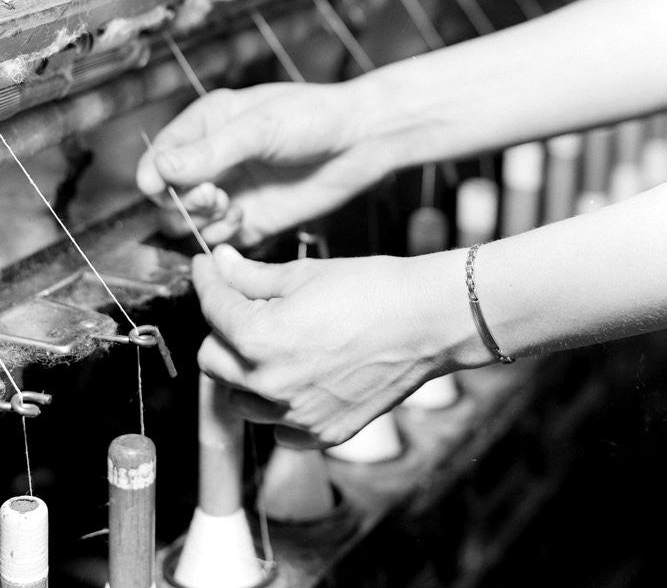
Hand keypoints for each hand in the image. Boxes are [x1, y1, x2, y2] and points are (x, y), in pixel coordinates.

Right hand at [136, 83, 387, 246]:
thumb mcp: (259, 127)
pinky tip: (242, 220)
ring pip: (188, 221)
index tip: (158, 187)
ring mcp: (232, 191)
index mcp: (208, 123)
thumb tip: (161, 168)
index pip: (161, 154)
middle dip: (183, 199)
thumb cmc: (314, 117)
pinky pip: (219, 240)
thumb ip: (210, 151)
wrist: (360, 141)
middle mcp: (214, 159)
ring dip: (201, 220)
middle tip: (214, 194)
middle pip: (169, 194)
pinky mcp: (252, 220)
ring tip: (230, 206)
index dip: (154, 174)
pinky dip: (222, 237)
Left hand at [192, 245, 468, 447]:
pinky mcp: (321, 433)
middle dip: (220, 328)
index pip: (212, 308)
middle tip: (243, 304)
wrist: (428, 322)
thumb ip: (252, 276)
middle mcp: (270, 385)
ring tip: (272, 342)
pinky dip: (278, 403)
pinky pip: (278, 426)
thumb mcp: (304, 273)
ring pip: (239, 399)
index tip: (208, 267)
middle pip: (212, 360)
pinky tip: (297, 375)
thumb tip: (220, 263)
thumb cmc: (373, 290)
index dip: (207, 280)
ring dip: (244, 371)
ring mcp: (296, 415)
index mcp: (259, 338)